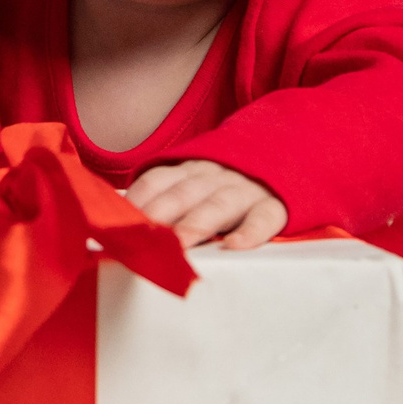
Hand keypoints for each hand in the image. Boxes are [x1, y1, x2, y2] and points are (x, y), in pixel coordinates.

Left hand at [127, 160, 287, 248]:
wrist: (287, 157)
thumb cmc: (228, 186)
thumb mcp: (198, 183)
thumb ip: (167, 197)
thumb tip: (123, 221)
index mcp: (192, 169)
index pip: (158, 180)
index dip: (137, 200)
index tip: (115, 221)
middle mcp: (215, 176)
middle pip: (183, 193)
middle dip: (159, 214)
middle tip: (140, 236)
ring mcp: (245, 189)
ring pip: (218, 205)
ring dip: (196, 224)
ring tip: (178, 244)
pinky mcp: (274, 205)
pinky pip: (263, 218)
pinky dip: (249, 232)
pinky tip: (233, 246)